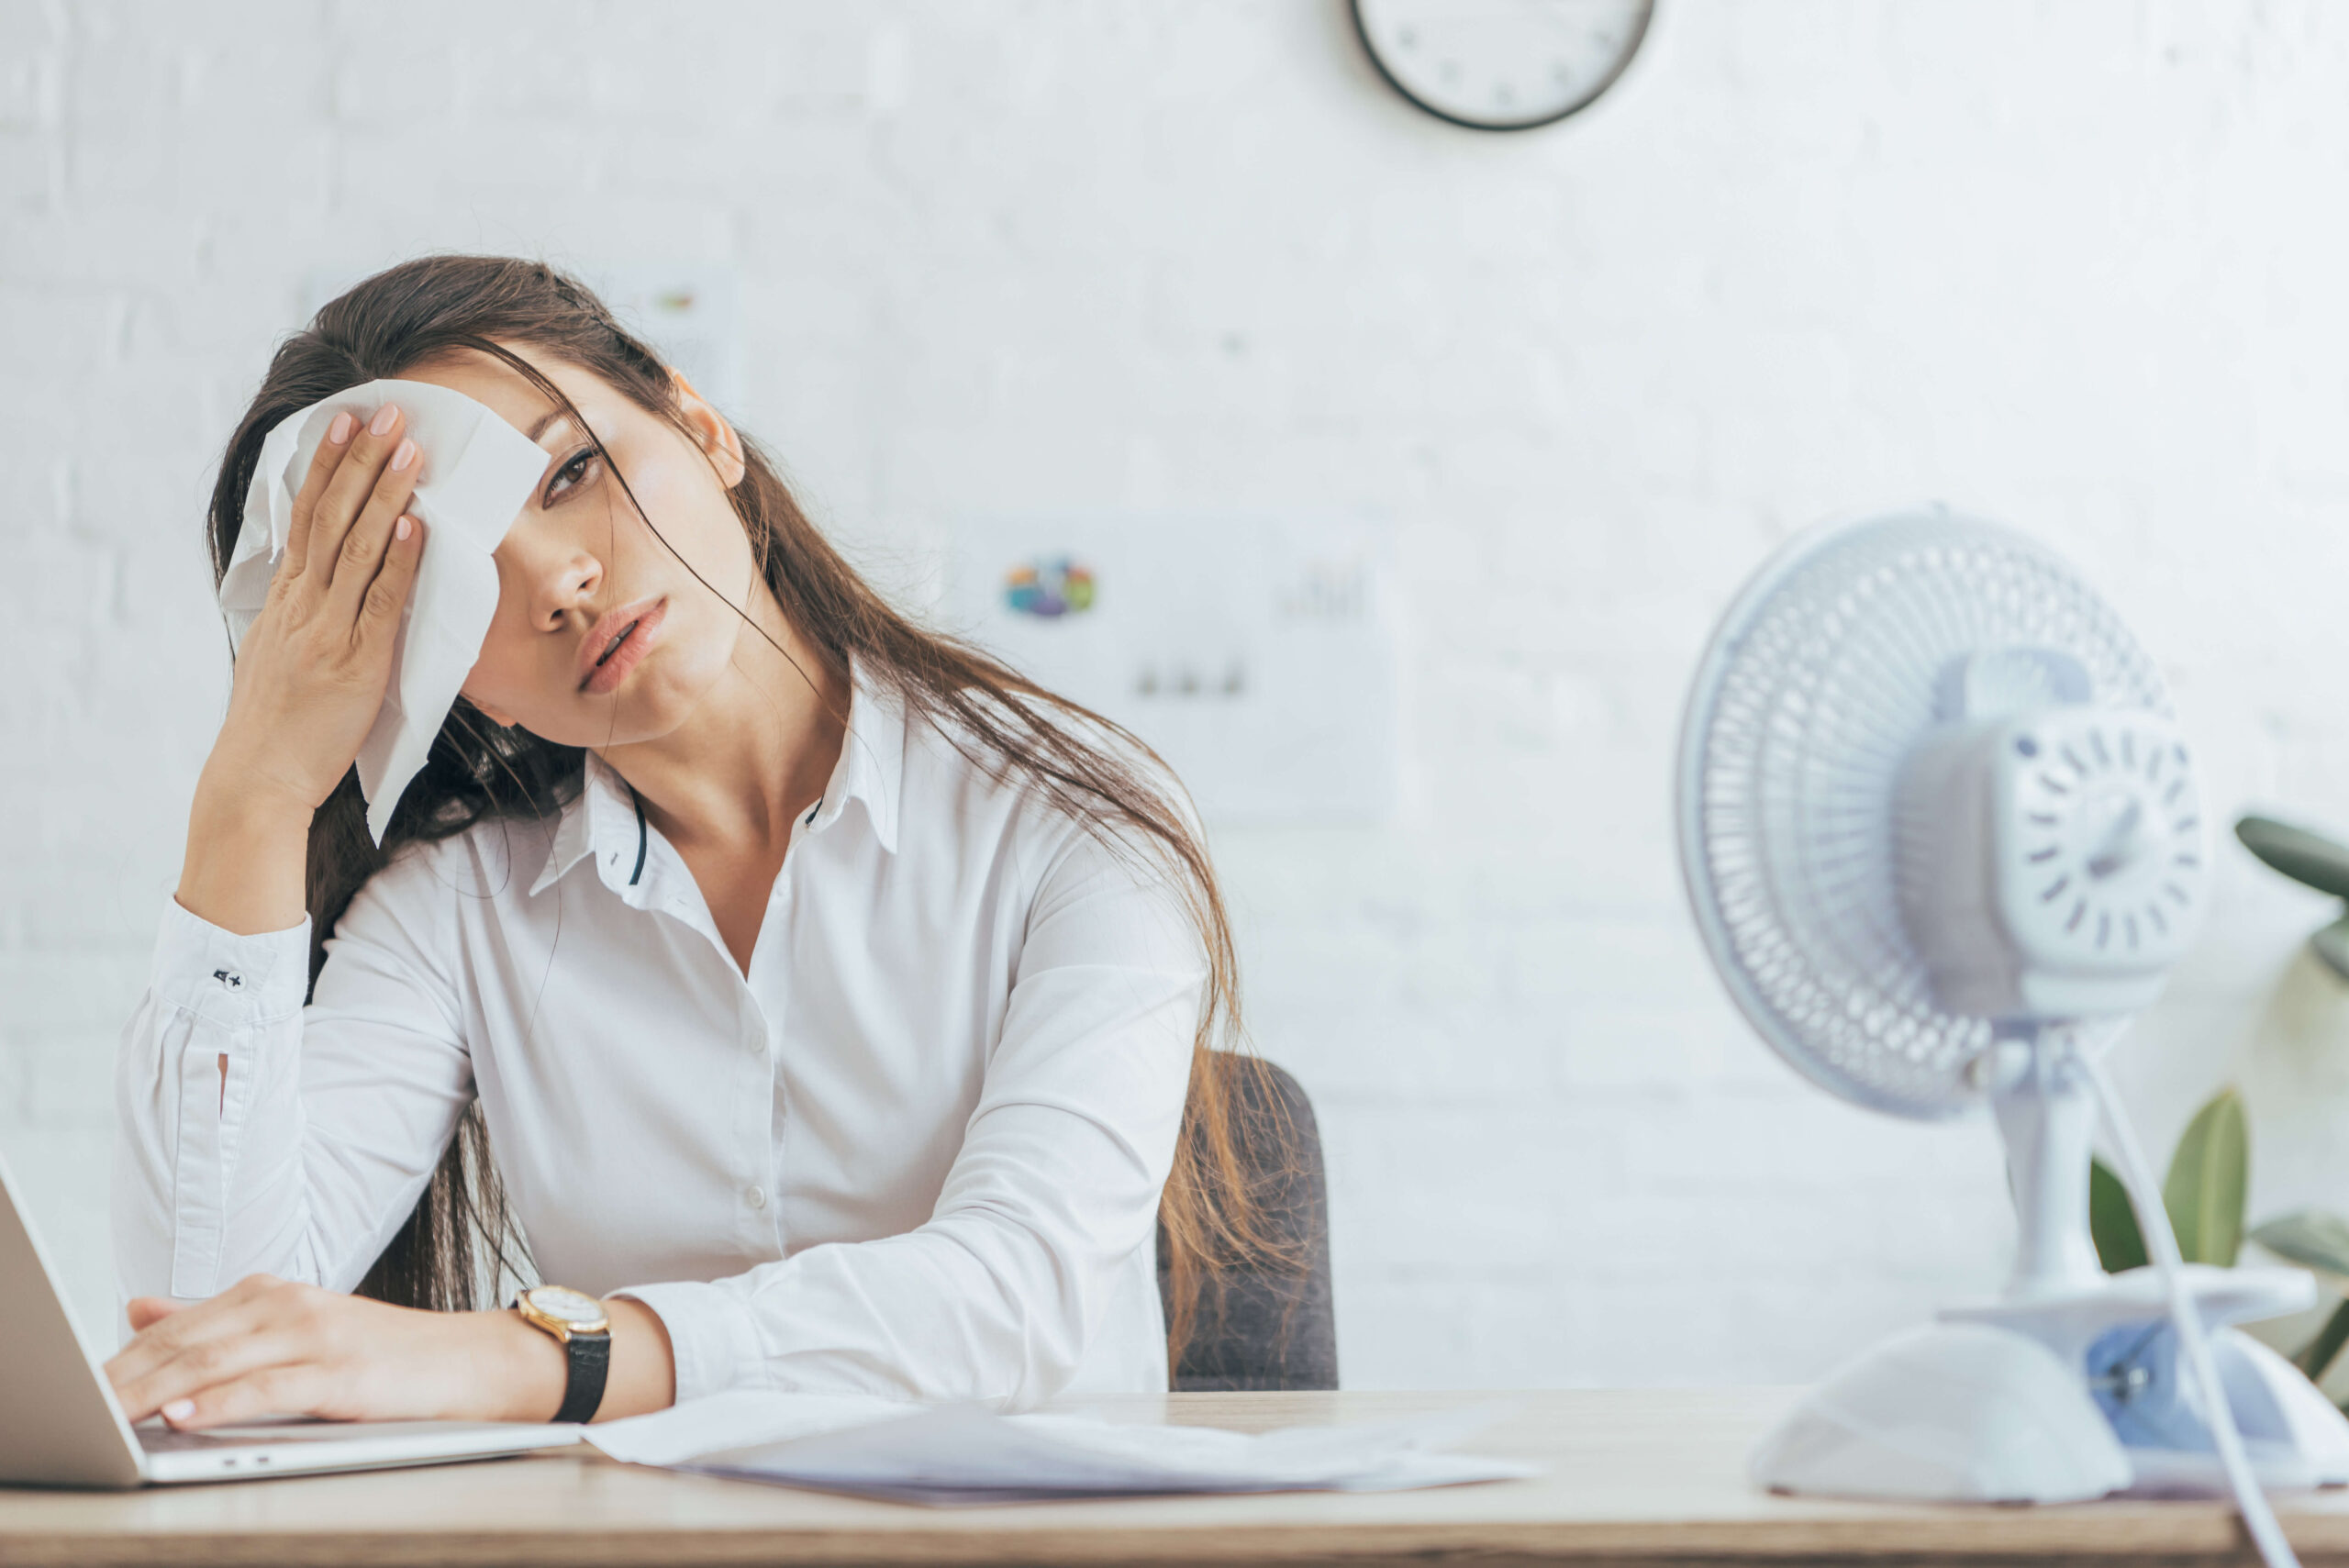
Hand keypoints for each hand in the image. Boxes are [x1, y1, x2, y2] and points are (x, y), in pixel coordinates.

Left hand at [104, 1274, 562, 1428]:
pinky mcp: (341, 1372)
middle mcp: (287, 1304)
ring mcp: (315, 1335)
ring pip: (216, 1363)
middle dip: (125, 1377)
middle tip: (80, 1403)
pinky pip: (267, 1387)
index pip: (175, 1327)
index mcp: (269, 1293)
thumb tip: (138, 1309)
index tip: (78, 1385)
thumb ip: (216, 1320)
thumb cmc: (383, 1355)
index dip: (122, 1358)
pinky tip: (184, 1415)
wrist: (471, 1361)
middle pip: (186, 1343)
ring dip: (157, 1390)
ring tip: (111, 1412)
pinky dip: (220, 1402)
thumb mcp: (294, 1328)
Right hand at [209, 403, 429, 816]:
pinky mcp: (356, 662)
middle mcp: (303, 605)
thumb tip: (322, 585)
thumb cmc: (275, 725)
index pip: (306, 517)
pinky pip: (380, 602)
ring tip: (408, 449)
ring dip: (385, 494)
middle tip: (386, 412)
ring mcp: (328, 630)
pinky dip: (396, 561)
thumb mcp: (277, 655)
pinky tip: (412, 525)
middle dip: (360, 460)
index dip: (327, 467)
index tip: (344, 423)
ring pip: (356, 547)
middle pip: (331, 516)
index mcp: (285, 601)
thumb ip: (301, 616)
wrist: (258, 778)